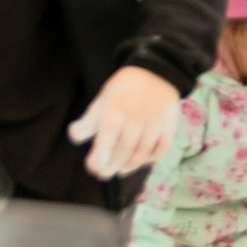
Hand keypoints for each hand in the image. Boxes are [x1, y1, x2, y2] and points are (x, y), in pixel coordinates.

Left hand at [67, 65, 181, 178]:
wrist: (158, 71)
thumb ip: (89, 120)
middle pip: (125, 148)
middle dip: (112, 165)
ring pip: (143, 151)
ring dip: (131, 165)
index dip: (100, 155)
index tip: (93, 167)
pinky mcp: (170, 124)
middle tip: (104, 174)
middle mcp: (138, 116)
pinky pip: (163, 147)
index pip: (108, 137)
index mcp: (117, 109)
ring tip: (121, 171)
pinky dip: (152, 158)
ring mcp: (156, 121)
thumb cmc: (125, 87)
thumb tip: (75, 136)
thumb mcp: (103, 98)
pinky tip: (142, 162)